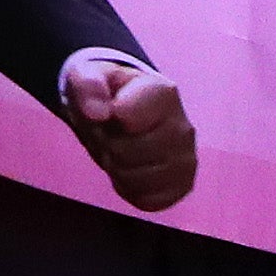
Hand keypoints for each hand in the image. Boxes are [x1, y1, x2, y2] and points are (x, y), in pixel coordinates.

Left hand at [59, 47, 197, 210]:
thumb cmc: (108, 92)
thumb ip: (88, 85)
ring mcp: (186, 160)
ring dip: (118, 168)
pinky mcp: (182, 186)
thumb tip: (96, 113)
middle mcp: (183, 128)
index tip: (110, 108)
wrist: (125, 113)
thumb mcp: (88, 74)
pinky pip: (146, 200)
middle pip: (128, 152)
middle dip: (109, 144)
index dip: (107, 117)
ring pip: (138, 180)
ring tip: (122, 148)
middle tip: (111, 131)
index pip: (127, 114)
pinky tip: (133, 168)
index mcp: (163, 93)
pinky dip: (131, 189)